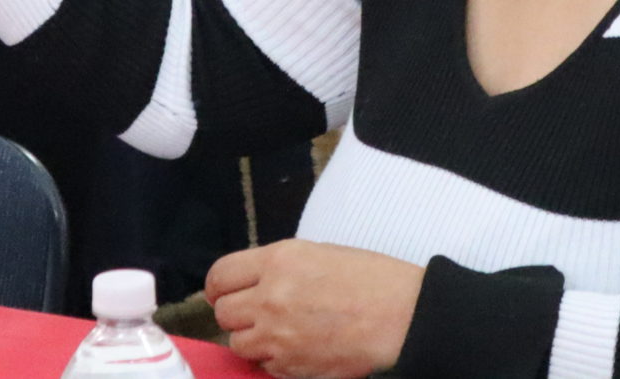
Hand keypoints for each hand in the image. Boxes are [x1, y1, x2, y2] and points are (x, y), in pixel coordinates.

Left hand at [203, 240, 423, 378]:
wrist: (401, 317)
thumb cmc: (372, 281)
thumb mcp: (320, 253)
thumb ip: (280, 267)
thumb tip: (255, 281)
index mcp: (279, 260)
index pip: (220, 276)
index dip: (219, 287)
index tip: (224, 293)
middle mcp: (270, 296)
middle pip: (225, 312)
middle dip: (238, 314)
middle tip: (258, 314)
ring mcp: (277, 335)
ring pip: (238, 343)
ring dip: (253, 340)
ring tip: (279, 333)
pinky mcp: (289, 366)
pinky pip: (262, 366)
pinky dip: (273, 360)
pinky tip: (297, 348)